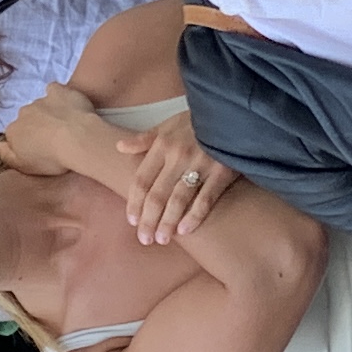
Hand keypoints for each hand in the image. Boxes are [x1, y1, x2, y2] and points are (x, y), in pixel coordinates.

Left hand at [115, 118, 236, 244]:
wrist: (231, 111)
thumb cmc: (197, 120)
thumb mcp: (168, 124)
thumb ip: (144, 139)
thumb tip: (119, 147)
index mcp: (163, 145)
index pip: (142, 179)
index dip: (134, 202)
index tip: (131, 221)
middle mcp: (178, 156)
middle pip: (157, 194)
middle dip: (148, 220)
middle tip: (144, 239)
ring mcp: (200, 164)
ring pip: (178, 199)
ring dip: (167, 222)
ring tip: (161, 239)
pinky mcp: (221, 172)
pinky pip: (205, 198)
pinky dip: (194, 215)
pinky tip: (184, 230)